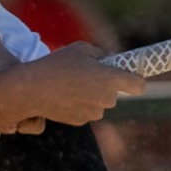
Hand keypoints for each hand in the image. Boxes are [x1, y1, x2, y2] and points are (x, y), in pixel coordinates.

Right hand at [10, 43, 139, 128]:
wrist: (33, 90)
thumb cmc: (57, 65)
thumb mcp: (80, 49)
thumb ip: (100, 54)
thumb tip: (108, 60)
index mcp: (110, 79)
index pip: (138, 86)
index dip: (136, 80)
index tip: (130, 76)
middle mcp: (106, 99)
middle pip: (114, 93)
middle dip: (105, 85)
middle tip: (87, 74)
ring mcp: (95, 112)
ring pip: (99, 103)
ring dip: (91, 95)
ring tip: (71, 84)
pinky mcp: (82, 121)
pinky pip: (87, 110)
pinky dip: (80, 104)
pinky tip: (65, 95)